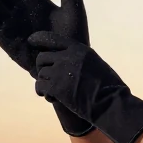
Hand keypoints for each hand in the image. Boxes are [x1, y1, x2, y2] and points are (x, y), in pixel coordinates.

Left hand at [28, 31, 142, 142]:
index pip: (52, 39)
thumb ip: (79, 60)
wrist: (110, 103)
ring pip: (40, 74)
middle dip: (43, 68)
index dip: (39, 39)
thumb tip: (66, 62)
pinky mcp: (56, 87)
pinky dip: (44, 93)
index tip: (31, 41)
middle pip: (42, 58)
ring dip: (45, 83)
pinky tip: (52, 98)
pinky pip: (39, 87)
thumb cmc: (108, 87)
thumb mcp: (95, 64)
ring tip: (55, 92)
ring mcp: (61, 72)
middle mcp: (68, 57)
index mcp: (79, 49)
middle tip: (49, 79)